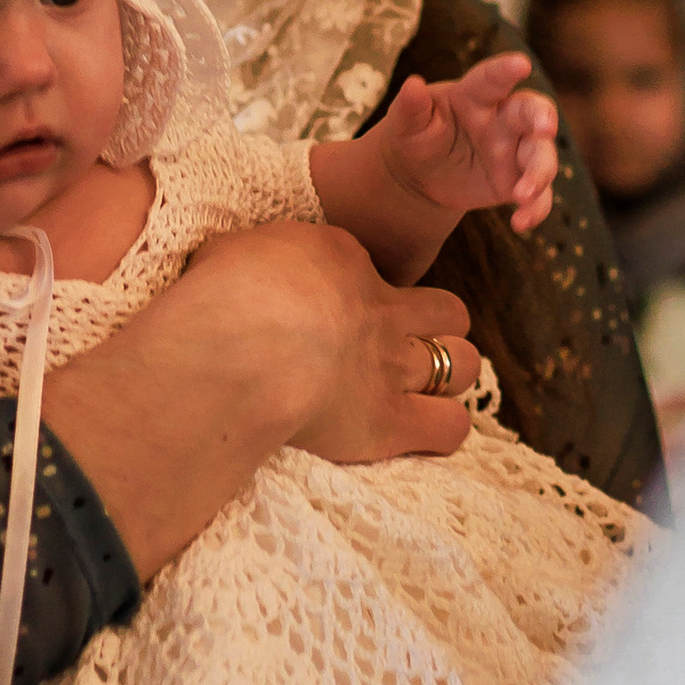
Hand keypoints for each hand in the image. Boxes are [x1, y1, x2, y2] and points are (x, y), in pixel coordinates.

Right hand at [41, 217, 483, 581]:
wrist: (242, 347)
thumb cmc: (218, 296)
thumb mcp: (223, 251)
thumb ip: (241, 258)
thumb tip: (228, 266)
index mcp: (339, 258)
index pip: (370, 268)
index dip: (360, 292)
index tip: (334, 313)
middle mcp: (380, 308)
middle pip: (448, 309)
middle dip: (436, 327)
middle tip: (404, 346)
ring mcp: (392, 366)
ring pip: (465, 363)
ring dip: (450, 375)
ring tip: (424, 391)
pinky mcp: (392, 422)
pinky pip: (452, 427)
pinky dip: (446, 429)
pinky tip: (425, 433)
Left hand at [372, 53, 557, 235]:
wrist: (420, 174)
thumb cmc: (415, 135)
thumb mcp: (406, 122)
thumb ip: (410, 106)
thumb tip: (411, 85)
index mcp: (475, 95)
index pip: (492, 79)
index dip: (506, 70)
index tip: (521, 64)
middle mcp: (503, 118)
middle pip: (532, 112)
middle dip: (542, 118)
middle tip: (545, 128)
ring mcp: (515, 150)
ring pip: (541, 155)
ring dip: (539, 173)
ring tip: (521, 196)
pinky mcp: (518, 181)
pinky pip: (538, 195)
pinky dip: (536, 209)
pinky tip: (521, 223)